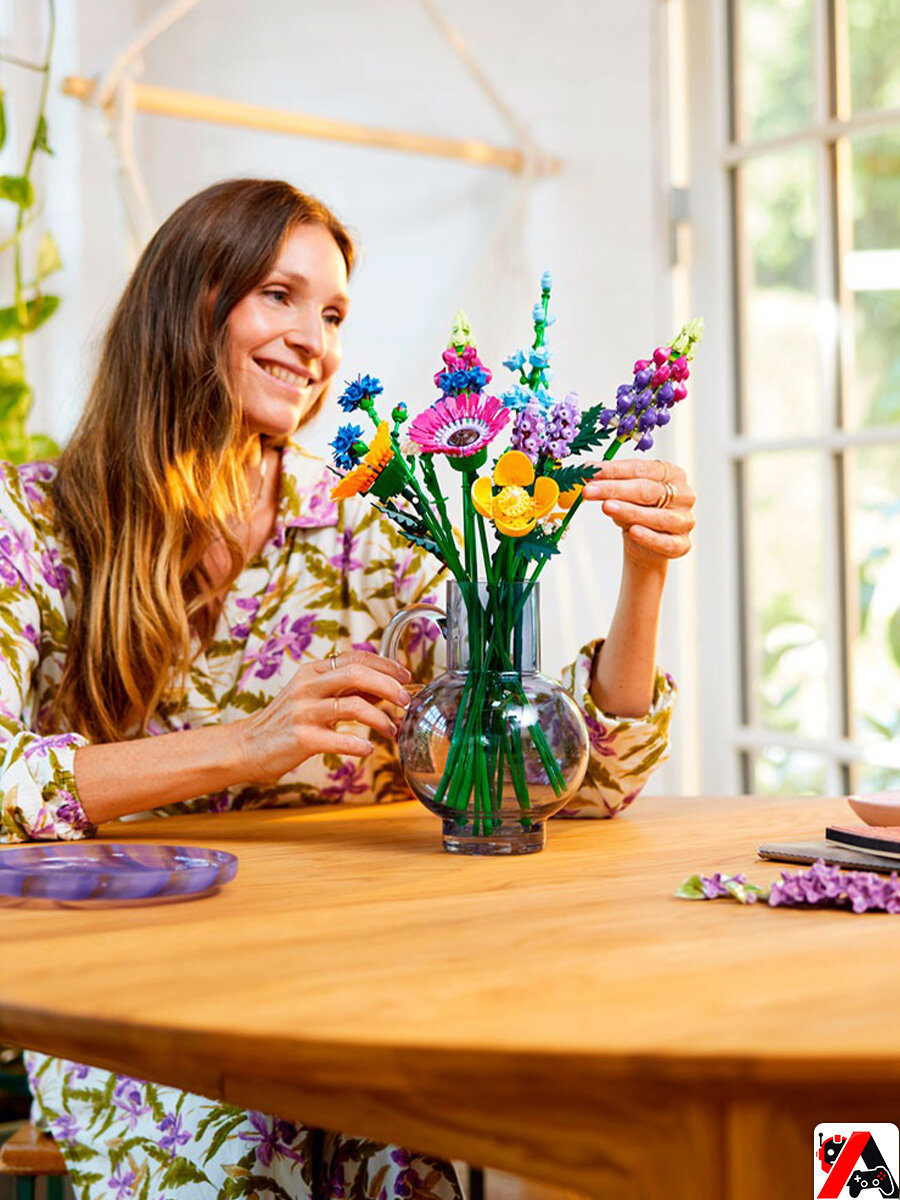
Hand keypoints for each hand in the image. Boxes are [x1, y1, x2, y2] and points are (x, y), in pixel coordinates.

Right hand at [238, 651, 412, 782]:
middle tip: (406, 701)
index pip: (356, 657)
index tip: (406, 676)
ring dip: (380, 719)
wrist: (247, 746)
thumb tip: (385, 687)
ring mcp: (303, 711)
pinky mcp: (301, 738)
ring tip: (391, 731)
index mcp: (312, 671)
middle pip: (357, 674)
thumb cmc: (285, 722)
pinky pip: (339, 739)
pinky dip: (359, 744)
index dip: (386, 665)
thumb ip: (346, 690)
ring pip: (353, 706)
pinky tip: (368, 749)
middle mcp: (307, 686)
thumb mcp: (313, 697)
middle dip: (389, 686)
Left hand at [581, 458, 694, 569]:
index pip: (641, 468)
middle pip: (648, 490)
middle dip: (615, 489)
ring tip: (607, 507)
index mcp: (672, 473)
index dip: (614, 469)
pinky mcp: (682, 544)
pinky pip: (665, 542)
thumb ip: (610, 482)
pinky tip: (633, 531)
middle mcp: (683, 495)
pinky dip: (649, 537)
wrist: (646, 544)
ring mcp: (685, 520)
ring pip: (657, 516)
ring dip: (630, 511)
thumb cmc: (637, 511)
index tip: (590, 470)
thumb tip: (587, 470)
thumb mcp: (623, 494)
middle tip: (589, 490)